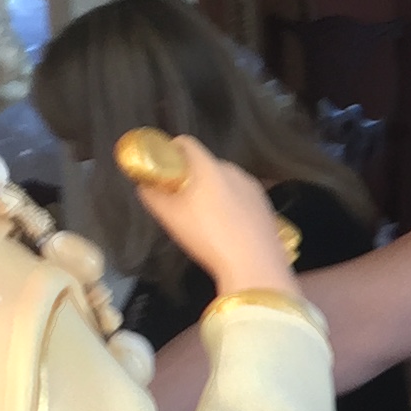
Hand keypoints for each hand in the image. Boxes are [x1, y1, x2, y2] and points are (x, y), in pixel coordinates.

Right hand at [132, 135, 296, 298]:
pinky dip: (231, 203)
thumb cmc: (208, 237)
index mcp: (209, 166)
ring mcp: (253, 186)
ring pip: (226, 180)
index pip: (187, 144)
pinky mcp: (265, 204)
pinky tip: (227, 226)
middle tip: (180, 197)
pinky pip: (241, 195)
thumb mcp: (170, 217)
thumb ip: (152, 196)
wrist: (255, 266)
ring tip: (205, 216)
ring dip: (212, 190)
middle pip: (206, 163)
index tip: (163, 166)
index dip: (171, 150)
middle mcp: (234, 170)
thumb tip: (144, 185)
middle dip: (191, 175)